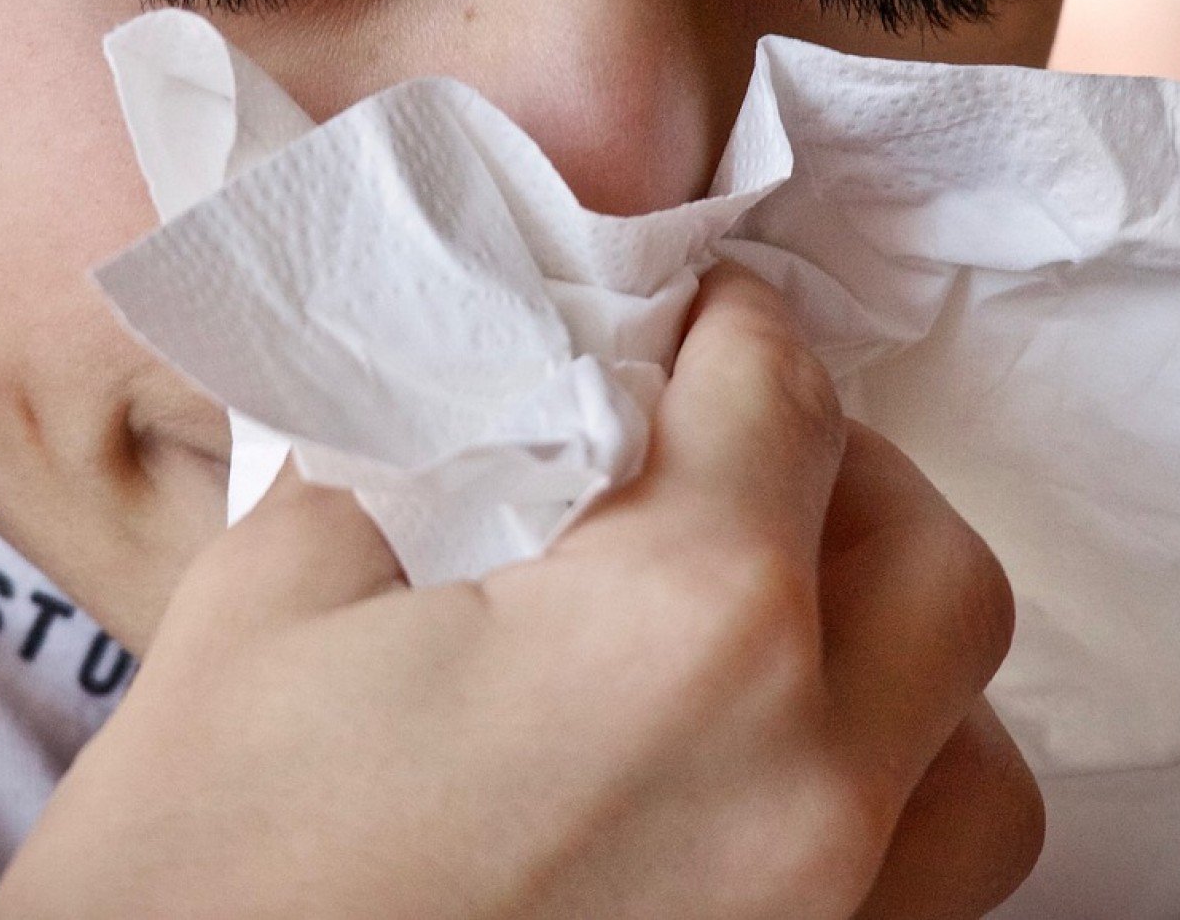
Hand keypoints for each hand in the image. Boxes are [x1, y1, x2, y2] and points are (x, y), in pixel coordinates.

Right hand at [0, 265, 1039, 918]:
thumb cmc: (199, 867)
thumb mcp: (273, 597)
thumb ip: (424, 455)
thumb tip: (507, 394)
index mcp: (682, 628)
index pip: (776, 397)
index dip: (731, 325)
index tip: (695, 318)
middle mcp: (808, 784)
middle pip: (926, 557)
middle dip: (837, 471)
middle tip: (725, 457)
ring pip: (980, 751)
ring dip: (897, 654)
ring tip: (775, 631)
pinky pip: (935, 892)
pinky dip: (891, 804)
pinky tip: (767, 781)